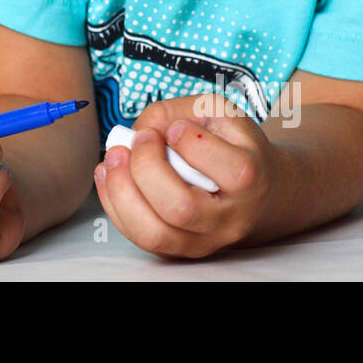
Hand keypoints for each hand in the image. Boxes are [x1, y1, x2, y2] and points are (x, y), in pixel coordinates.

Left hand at [94, 93, 277, 258]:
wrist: (252, 189)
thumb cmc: (232, 146)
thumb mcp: (215, 113)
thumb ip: (174, 112)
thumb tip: (134, 133)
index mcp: (249, 179)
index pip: (223, 169)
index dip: (189, 141)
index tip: (176, 127)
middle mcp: (229, 219)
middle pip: (180, 207)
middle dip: (145, 167)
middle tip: (137, 139)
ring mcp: (203, 241)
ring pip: (154, 233)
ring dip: (121, 191)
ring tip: (113, 157)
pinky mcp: (178, 250)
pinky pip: (138, 238)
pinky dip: (114, 204)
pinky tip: (109, 176)